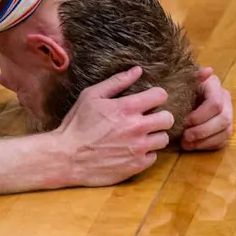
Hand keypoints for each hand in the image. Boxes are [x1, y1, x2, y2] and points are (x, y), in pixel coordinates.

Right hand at [56, 67, 174, 186]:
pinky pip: (153, 157)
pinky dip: (145, 153)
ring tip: (140, 135)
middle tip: (148, 119)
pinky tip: (132, 150)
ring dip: (154, 136)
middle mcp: (137, 127)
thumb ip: (117, 82)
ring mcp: (138, 148)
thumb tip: (138, 70)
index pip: (160, 95)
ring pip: (163, 139)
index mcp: (126, 107)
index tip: (149, 100)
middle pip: (168, 119)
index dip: (156, 96)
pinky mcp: (136, 166)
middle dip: (160, 116)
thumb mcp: (91, 96)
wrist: (67, 157)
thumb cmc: (77, 124)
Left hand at [181, 67, 234, 150]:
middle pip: (224, 119)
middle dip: (203, 131)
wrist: (181, 93)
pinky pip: (223, 141)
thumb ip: (193, 76)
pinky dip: (207, 146)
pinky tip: (192, 146)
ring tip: (186, 144)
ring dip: (205, 141)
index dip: (200, 116)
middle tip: (185, 137)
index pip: (215, 104)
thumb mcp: (182, 80)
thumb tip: (208, 70)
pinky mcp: (225, 128)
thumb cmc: (179, 87)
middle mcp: (226, 100)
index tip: (185, 122)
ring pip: (226, 132)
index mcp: (214, 86)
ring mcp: (228, 115)